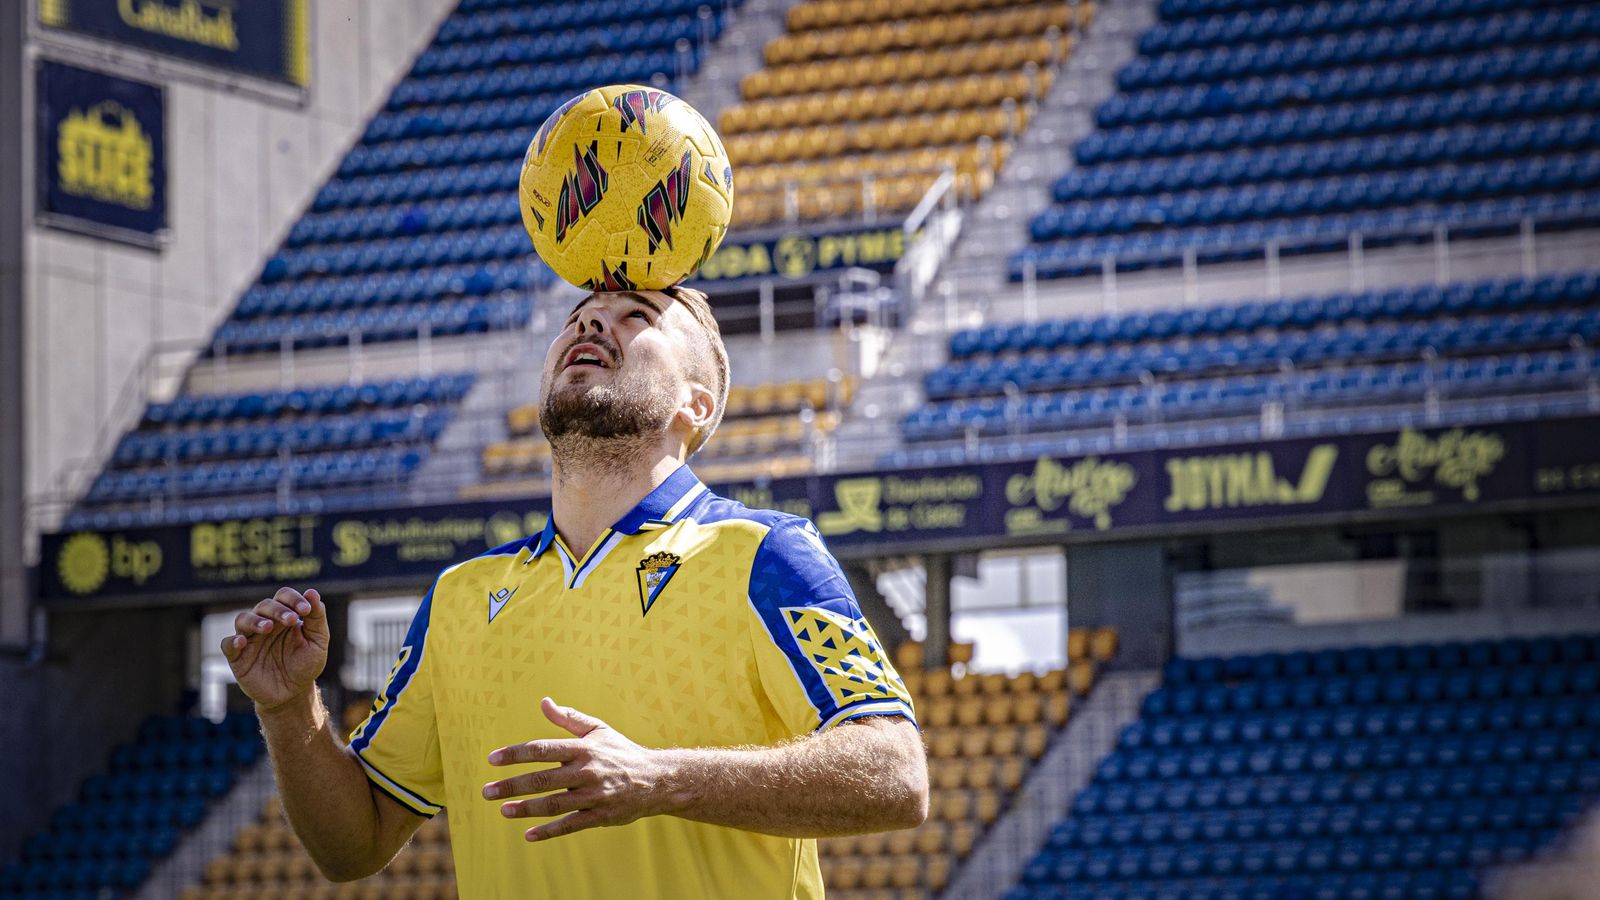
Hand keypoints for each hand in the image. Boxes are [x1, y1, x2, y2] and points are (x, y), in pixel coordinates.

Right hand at [221, 587, 329, 712]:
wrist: (293, 694)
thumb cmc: (305, 664)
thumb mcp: (317, 641)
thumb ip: (316, 617)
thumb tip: (312, 592)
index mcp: (284, 616)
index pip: (283, 596)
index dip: (293, 598)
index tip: (306, 610)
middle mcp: (265, 623)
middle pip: (264, 605)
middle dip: (278, 610)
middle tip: (291, 620)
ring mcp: (250, 639)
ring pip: (243, 619)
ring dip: (255, 620)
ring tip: (268, 627)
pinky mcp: (237, 657)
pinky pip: (227, 644)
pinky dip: (232, 641)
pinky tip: (243, 642)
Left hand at [483, 698, 673, 841]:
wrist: (656, 779)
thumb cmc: (621, 751)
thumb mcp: (598, 730)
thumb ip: (568, 718)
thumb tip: (543, 701)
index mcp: (583, 748)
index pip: (542, 749)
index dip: (516, 754)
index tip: (492, 759)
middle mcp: (586, 771)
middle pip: (542, 779)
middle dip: (512, 785)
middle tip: (486, 791)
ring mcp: (593, 795)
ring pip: (553, 804)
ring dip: (525, 808)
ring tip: (503, 810)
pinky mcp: (600, 816)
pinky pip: (570, 825)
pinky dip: (549, 831)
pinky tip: (528, 834)